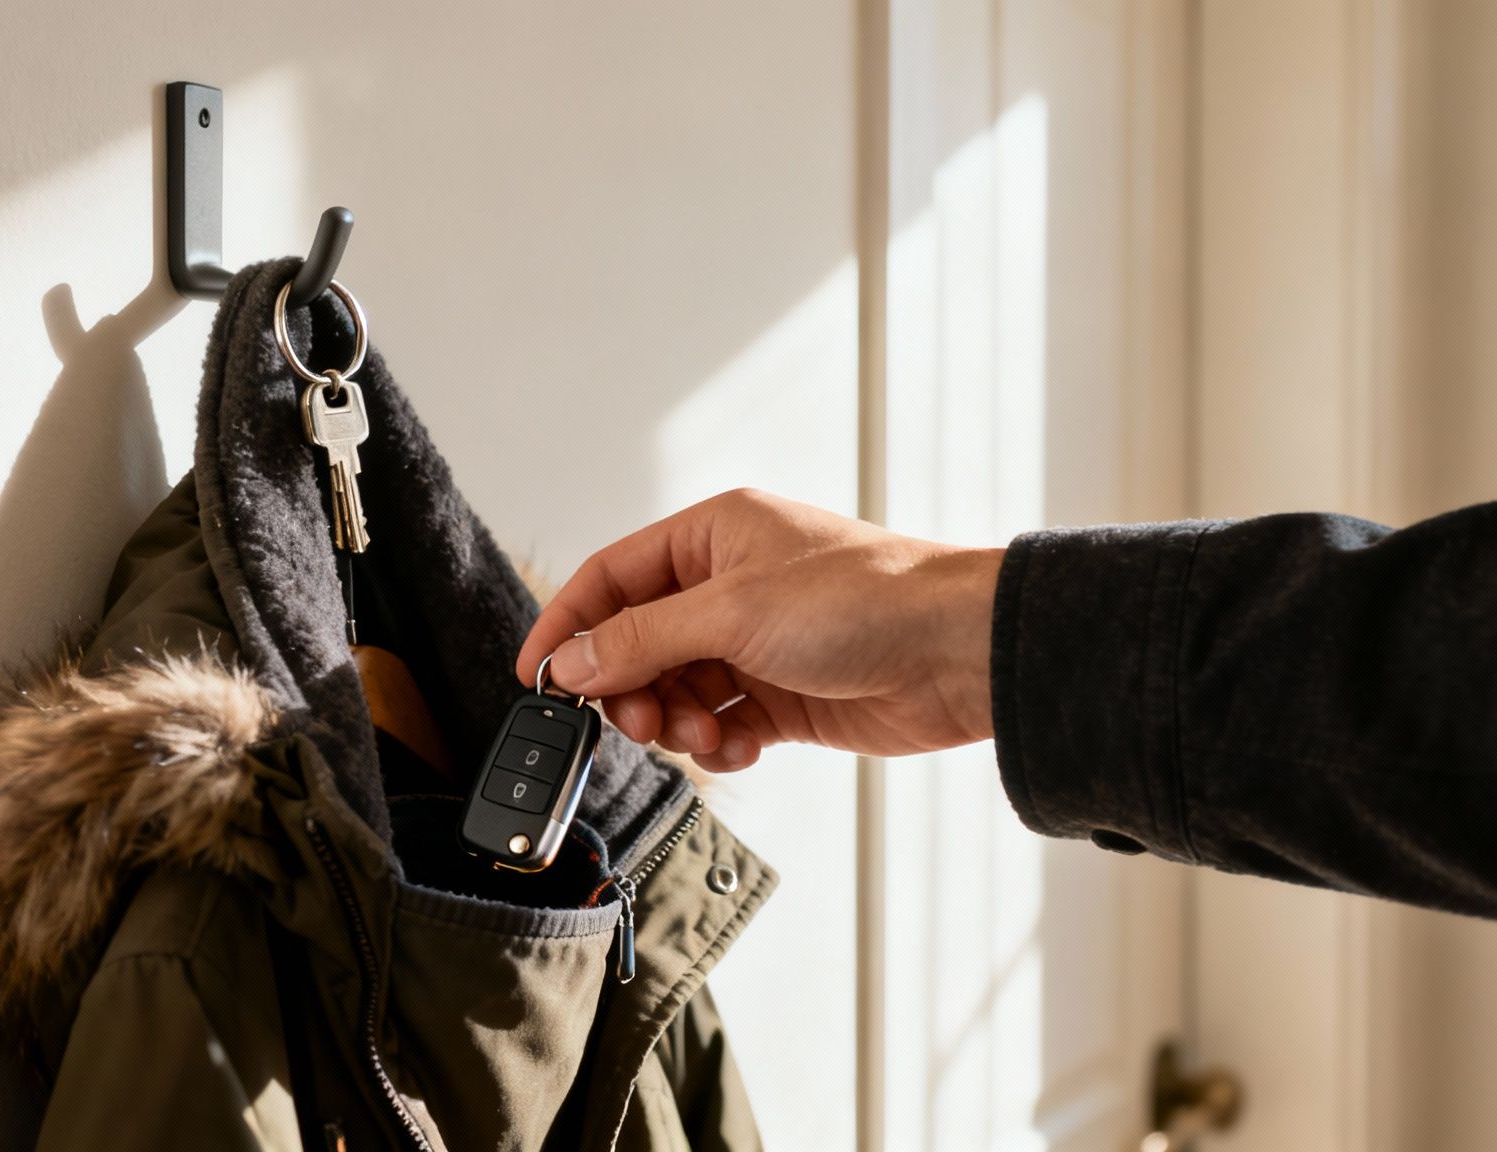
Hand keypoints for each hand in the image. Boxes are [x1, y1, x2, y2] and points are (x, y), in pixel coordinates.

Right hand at [515, 489, 1003, 771]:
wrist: (958, 655)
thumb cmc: (867, 601)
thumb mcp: (733, 611)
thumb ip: (642, 640)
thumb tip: (570, 663)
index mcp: (713, 535)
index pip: (611, 577)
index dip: (568, 626)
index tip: (538, 678)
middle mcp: (730, 585)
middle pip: (638, 643)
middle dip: (632, 688)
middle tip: (640, 720)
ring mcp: (757, 643)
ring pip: (678, 691)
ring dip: (679, 722)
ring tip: (705, 734)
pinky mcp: (785, 695)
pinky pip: (722, 725)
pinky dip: (721, 743)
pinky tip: (741, 747)